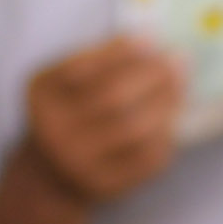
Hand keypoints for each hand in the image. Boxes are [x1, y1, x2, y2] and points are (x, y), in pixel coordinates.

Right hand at [25, 37, 187, 203]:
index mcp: (42, 93)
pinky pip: (145, 158)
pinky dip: (165, 134)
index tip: (151, 39)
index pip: (83, 66)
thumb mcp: (66, 81)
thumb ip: (98, 59)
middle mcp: (54, 128)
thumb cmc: (69, 112)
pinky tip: (172, 117)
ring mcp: (78, 160)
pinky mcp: (104, 184)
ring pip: (133, 129)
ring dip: (165, 103)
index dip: (120, 52)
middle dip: (151, 75)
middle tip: (178, 60)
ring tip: (180, 85)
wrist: (52, 174)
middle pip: (112, 97)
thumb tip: (150, 42)